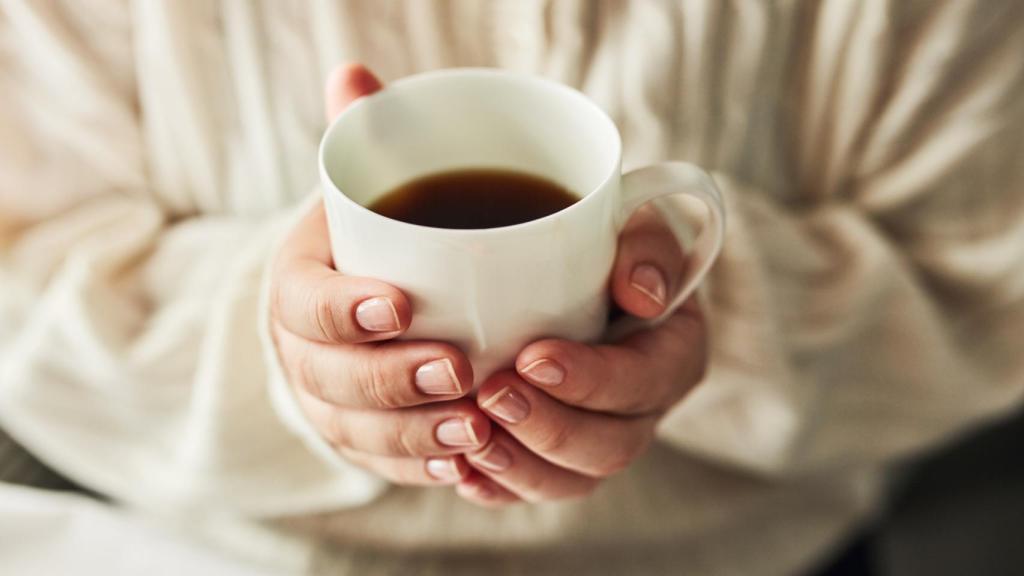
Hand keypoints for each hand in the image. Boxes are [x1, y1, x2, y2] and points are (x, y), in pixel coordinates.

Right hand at [269, 64, 489, 485]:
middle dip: (390, 380)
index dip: (342, 310)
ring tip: (474, 426)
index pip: (303, 304)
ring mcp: (330, 403)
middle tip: (457, 367)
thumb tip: (356, 75)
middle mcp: (303, 352)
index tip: (398, 302)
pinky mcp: (363, 439)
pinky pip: (382, 465)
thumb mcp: (368, 184)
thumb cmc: (373, 237)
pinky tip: (463, 465)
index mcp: (297, 283)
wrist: (360, 295)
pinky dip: (420, 467)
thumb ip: (368, 137)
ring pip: (358, 432)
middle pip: (330, 380)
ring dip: (414, 435)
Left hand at [457, 207, 707, 505]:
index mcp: (673, 354)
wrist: (580, 269)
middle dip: (547, 429)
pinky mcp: (554, 457)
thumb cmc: (611, 239)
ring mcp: (597, 439)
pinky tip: (460, 473)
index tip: (533, 358)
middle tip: (492, 393)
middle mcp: (641, 410)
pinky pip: (530, 489)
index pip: (644, 382)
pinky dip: (496, 486)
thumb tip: (642, 293)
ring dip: (518, 467)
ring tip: (470, 441)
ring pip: (569, 481)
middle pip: (608, 447)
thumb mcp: (640, 222)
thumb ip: (649, 244)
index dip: (591, 380)